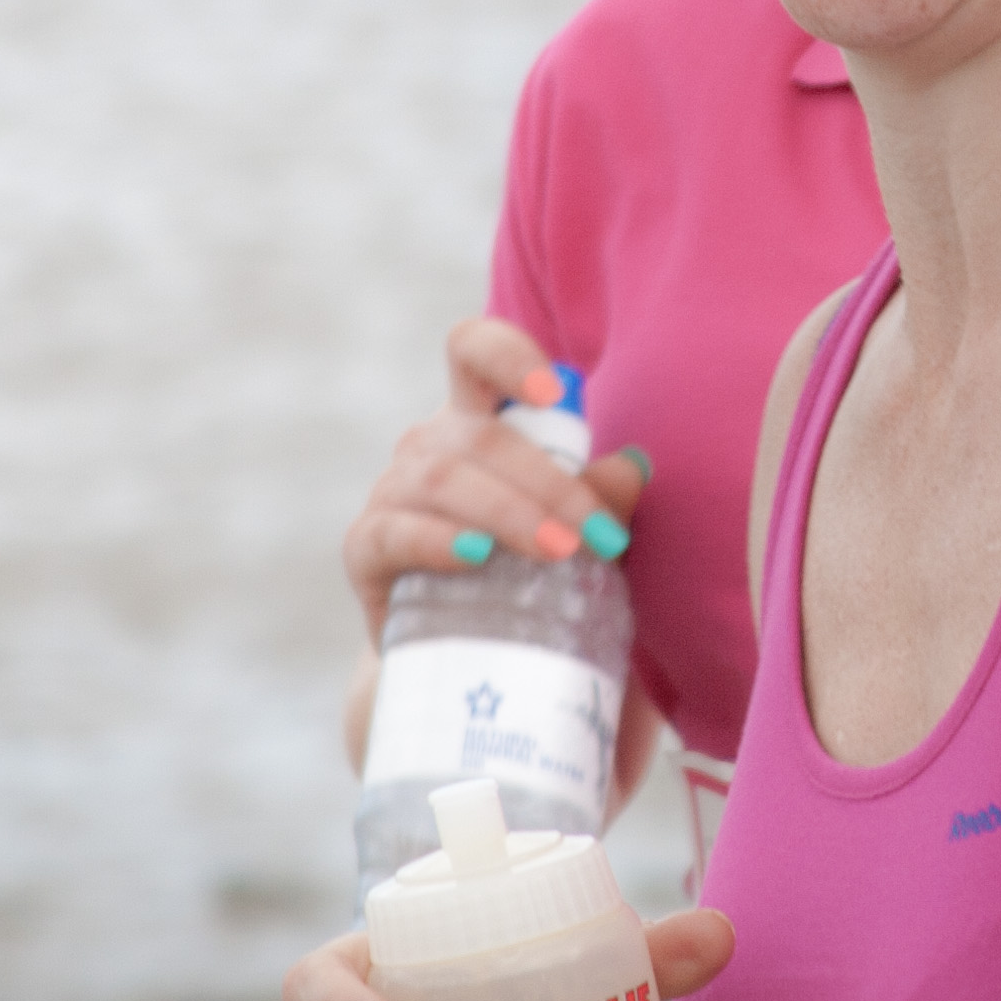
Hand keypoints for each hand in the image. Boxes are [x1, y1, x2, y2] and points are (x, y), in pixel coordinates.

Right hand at [347, 317, 653, 646]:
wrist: (466, 650)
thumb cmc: (527, 572)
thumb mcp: (574, 529)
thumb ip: (602, 497)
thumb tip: (634, 467)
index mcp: (477, 416)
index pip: (473, 350)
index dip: (507, 354)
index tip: (552, 391)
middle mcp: (429, 443)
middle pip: (481, 436)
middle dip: (549, 484)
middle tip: (599, 537)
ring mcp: (392, 491)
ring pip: (445, 479)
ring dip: (508, 513)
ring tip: (559, 551)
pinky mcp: (366, 546)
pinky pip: (396, 532)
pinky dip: (438, 541)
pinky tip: (476, 557)